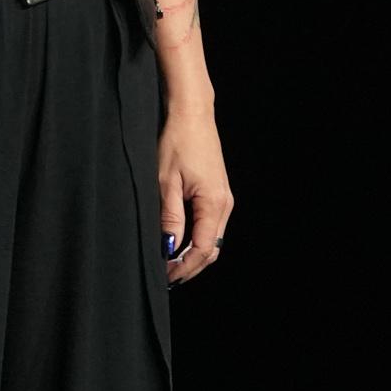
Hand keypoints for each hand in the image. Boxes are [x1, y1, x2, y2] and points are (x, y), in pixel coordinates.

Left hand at [157, 106, 232, 283]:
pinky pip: (211, 226)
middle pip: (212, 249)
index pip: (203, 249)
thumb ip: (170, 218)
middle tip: (167, 276)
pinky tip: (180, 242)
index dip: (184, 267)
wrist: (192, 114)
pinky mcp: (218, 193)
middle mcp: (225, 204)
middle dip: (190, 266)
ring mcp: (224, 198)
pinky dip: (198, 239)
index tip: (166, 276)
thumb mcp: (166, 182)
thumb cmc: (178, 141)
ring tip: (170, 263)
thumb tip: (169, 248)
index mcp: (214, 203)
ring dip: (194, 254)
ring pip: (213, 239)